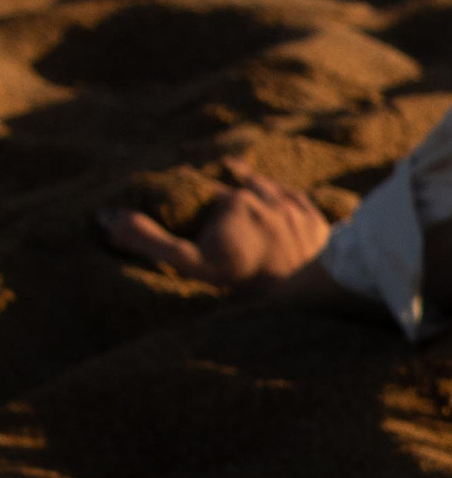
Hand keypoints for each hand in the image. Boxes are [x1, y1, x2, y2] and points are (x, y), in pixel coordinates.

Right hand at [98, 158, 332, 290]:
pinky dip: (286, 204)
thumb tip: (109, 219)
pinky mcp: (315, 219)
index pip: (205, 195)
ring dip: (256, 196)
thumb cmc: (246, 275)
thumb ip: (150, 241)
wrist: (309, 285)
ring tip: (247, 207)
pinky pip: (296, 202)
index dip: (195, 204)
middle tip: (222, 218)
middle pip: (238, 192)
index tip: (191, 217)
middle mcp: (263, 194)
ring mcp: (292, 205)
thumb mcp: (191, 264)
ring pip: (267, 192)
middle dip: (227, 200)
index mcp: (232, 200)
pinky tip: (278, 208)